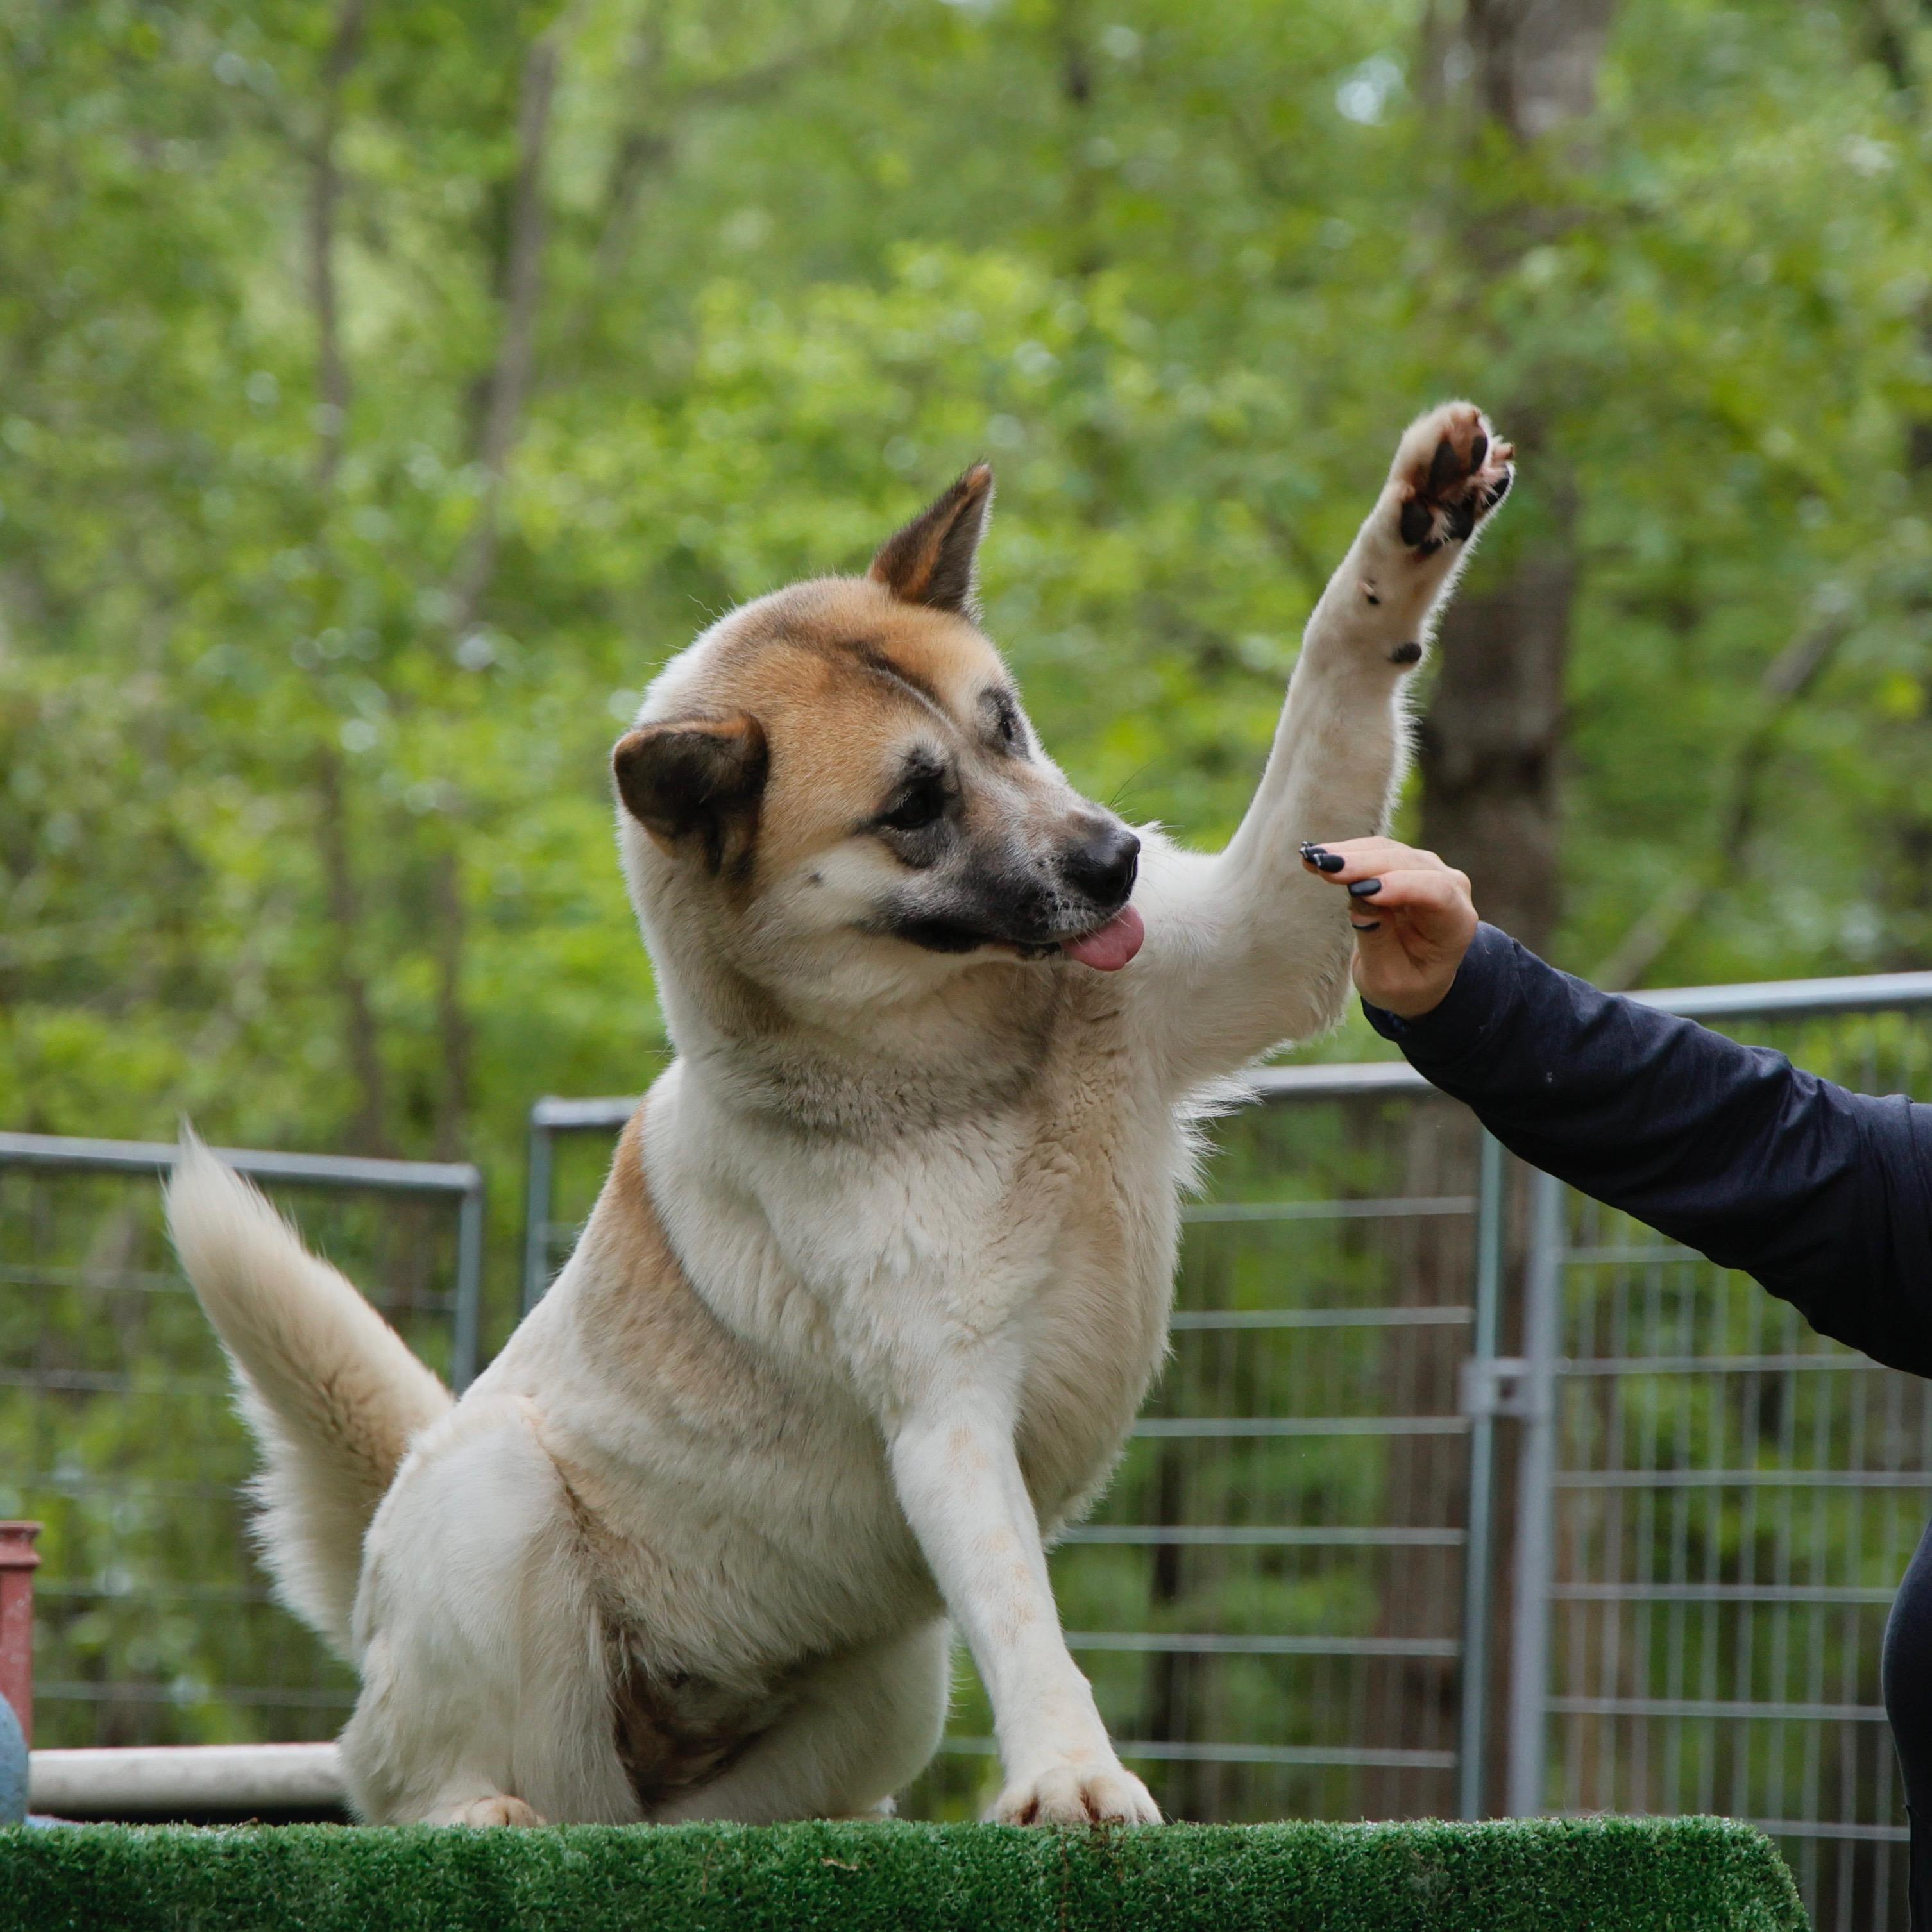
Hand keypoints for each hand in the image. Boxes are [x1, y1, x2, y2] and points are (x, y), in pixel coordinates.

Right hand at [1299, 837, 1477, 1018]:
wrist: (1414, 974)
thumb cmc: (1405, 982)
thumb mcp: (1389, 979)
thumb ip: (1378, 942)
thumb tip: (1360, 900)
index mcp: (1455, 923)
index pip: (1437, 893)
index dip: (1401, 886)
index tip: (1362, 891)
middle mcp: (1450, 888)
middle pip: (1409, 864)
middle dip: (1366, 865)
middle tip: (1326, 867)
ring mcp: (1427, 871)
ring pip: (1389, 851)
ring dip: (1350, 854)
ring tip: (1312, 860)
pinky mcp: (1403, 864)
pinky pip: (1375, 850)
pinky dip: (1346, 853)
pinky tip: (1316, 857)